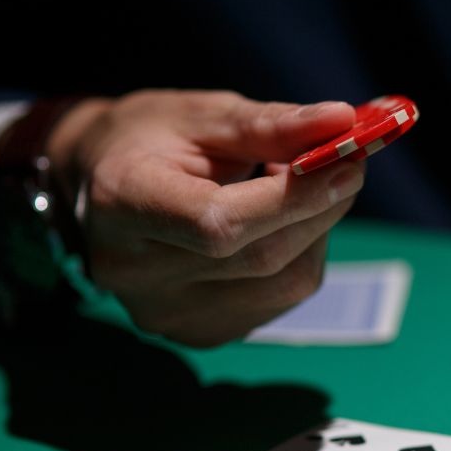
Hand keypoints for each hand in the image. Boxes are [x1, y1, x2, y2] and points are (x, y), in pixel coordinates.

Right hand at [46, 89, 362, 346]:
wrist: (100, 190)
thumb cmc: (150, 141)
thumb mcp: (203, 116)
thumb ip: (271, 125)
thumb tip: (344, 123)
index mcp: (122, 202)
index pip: (218, 222)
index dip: (293, 198)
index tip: (349, 164)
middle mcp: (136, 272)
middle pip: (260, 256)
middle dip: (321, 209)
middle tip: (350, 167)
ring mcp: (165, 314)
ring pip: (282, 284)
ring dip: (316, 233)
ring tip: (301, 191)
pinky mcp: (198, 334)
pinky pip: (278, 301)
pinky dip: (299, 258)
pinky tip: (280, 226)